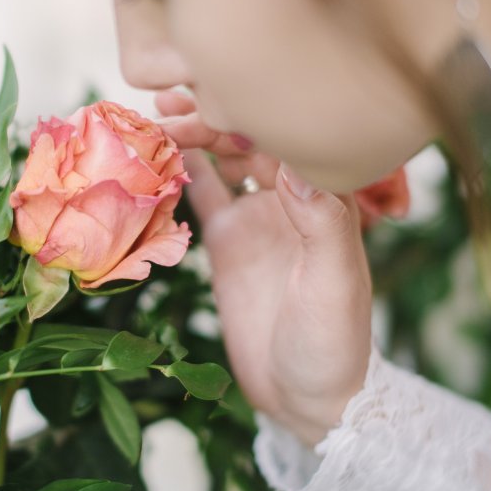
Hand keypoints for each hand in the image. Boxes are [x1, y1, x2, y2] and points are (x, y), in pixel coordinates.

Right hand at [156, 91, 371, 444]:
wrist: (306, 396)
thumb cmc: (333, 342)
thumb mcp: (335, 284)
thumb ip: (322, 222)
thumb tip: (295, 159)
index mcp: (324, 200)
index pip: (288, 138)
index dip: (254, 111)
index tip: (218, 94)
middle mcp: (291, 199)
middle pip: (251, 139)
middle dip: (214, 115)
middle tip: (171, 100)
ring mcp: (257, 217)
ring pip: (224, 158)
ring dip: (195, 134)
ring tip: (157, 113)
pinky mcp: (228, 240)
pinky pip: (202, 193)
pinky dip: (181, 170)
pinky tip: (155, 149)